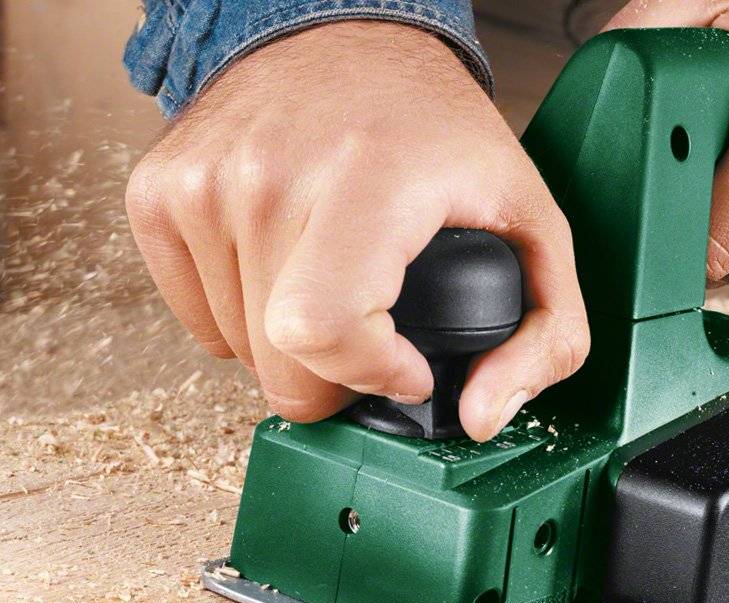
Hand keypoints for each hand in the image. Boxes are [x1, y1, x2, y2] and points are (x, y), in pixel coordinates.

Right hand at [126, 21, 587, 440]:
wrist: (345, 39)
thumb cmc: (439, 132)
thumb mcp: (533, 223)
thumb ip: (548, 334)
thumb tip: (482, 417)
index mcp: (368, 177)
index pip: (323, 329)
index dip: (371, 375)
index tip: (408, 366)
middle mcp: (270, 174)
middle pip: (279, 363)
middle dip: (337, 379)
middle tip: (375, 338)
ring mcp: (204, 182)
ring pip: (239, 353)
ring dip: (291, 349)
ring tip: (334, 289)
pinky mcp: (161, 192)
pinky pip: (197, 323)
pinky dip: (243, 323)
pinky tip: (286, 278)